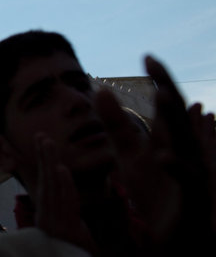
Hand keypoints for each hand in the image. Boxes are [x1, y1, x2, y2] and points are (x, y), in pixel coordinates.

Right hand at [33, 134, 97, 254]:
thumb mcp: (69, 232)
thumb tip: (63, 188)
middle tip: (40, 135)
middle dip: (43, 158)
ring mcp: (56, 226)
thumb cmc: (72, 253)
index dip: (44, 164)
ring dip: (50, 164)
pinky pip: (65, 204)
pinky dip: (63, 186)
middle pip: (46, 184)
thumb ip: (64, 212)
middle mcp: (48, 220)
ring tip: (47, 143)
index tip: (43, 143)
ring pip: (52, 190)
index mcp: (49, 219)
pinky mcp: (65, 232)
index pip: (46, 186)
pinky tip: (61, 170)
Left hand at [98, 56, 215, 252]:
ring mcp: (193, 173)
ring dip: (177, 119)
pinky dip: (176, 167)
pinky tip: (163, 156)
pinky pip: (188, 181)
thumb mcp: (130, 154)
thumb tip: (100, 88)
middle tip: (153, 61)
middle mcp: (185, 151)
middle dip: (167, 88)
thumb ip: (116, 124)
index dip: (159, 81)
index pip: (166, 105)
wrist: (173, 237)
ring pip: (188, 143)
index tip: (146, 56)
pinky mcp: (193, 198)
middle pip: (177, 116)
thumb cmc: (156, 192)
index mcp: (170, 139)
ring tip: (163, 93)